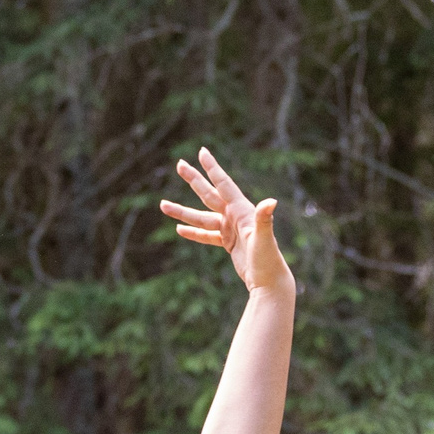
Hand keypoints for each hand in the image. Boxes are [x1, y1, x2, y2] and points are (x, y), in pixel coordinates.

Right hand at [161, 149, 292, 296]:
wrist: (270, 282)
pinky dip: (193, 232)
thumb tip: (271, 202)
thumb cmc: (269, 260)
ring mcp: (230, 230)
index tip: (202, 151)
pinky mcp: (228, 243)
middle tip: (179, 164)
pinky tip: (180, 229)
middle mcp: (235, 216)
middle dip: (194, 179)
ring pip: (201, 217)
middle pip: (209, 194)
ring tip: (162, 205)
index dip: (212, 167)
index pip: (223, 184)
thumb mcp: (263, 238)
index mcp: (242, 210)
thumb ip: (264, 219)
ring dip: (182, 211)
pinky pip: (207, 235)